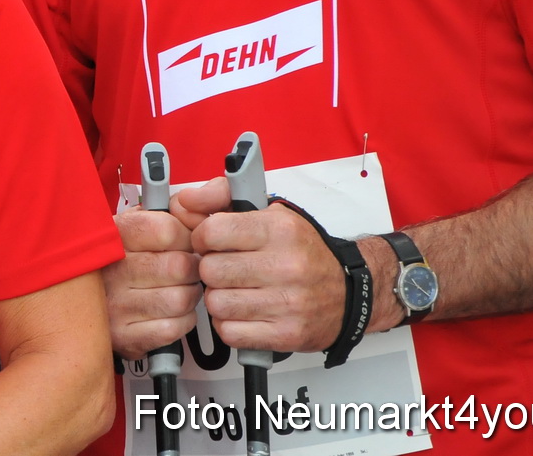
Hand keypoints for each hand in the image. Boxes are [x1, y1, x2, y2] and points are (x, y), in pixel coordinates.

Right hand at [104, 207, 199, 358]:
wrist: (94, 298)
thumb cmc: (135, 254)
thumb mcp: (151, 218)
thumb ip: (185, 203)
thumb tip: (210, 194)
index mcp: (116, 232)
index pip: (169, 230)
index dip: (187, 237)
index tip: (184, 240)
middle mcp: (110, 267)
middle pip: (180, 267)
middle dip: (191, 268)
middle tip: (182, 267)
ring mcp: (114, 304)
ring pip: (181, 299)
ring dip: (188, 295)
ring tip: (176, 288)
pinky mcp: (124, 336)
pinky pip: (174, 328)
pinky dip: (181, 320)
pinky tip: (169, 310)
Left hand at [178, 178, 344, 351]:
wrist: (349, 293)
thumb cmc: (303, 252)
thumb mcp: (269, 212)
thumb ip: (220, 197)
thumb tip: (183, 200)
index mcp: (280, 230)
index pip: (212, 231)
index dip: (202, 237)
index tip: (211, 241)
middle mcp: (286, 266)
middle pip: (210, 270)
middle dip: (210, 269)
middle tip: (224, 268)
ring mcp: (288, 303)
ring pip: (216, 303)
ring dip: (218, 298)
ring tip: (234, 291)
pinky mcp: (286, 335)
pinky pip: (230, 332)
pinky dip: (229, 324)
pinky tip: (242, 313)